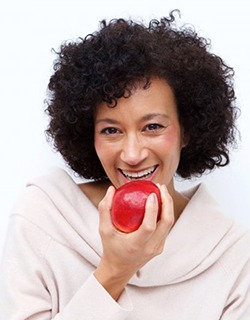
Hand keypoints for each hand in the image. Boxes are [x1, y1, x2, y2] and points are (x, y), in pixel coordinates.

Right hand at [94, 184, 173, 299]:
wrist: (119, 269)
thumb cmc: (110, 248)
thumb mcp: (103, 230)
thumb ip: (105, 209)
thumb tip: (111, 189)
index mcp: (136, 245)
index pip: (149, 227)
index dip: (153, 210)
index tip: (152, 194)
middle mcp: (150, 248)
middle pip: (167, 223)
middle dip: (167, 202)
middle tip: (160, 187)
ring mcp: (157, 248)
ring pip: (169, 224)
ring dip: (168, 206)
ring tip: (162, 191)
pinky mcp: (160, 246)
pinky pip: (166, 227)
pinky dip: (165, 213)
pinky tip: (161, 202)